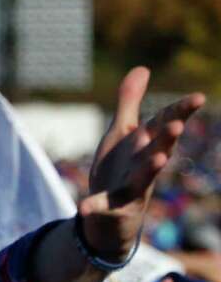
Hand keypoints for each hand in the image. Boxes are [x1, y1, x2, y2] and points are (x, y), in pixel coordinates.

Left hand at [80, 68, 204, 259]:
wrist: (109, 214)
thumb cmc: (120, 168)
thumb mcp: (122, 133)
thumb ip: (130, 103)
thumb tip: (142, 67)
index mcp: (146, 144)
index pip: (164, 124)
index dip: (180, 111)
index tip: (199, 97)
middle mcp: (143, 164)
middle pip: (158, 148)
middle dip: (168, 137)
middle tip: (178, 125)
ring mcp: (130, 187)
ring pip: (143, 177)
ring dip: (150, 168)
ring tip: (159, 159)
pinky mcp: (112, 207)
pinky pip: (103, 207)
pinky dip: (94, 206)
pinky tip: (83, 206)